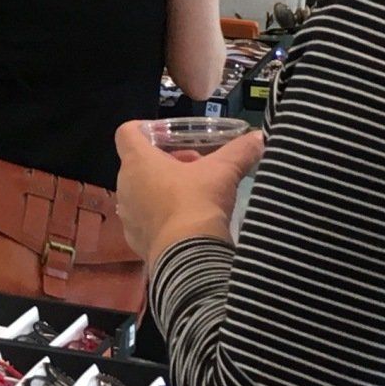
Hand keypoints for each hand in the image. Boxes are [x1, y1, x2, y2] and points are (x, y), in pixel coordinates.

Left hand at [114, 122, 265, 262]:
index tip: (170, 136)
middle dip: (168, 161)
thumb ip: (240, 151)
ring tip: (194, 195)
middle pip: (140, 162)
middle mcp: (125, 185)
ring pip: (142, 191)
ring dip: (164, 188)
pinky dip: (162, 215)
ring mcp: (127, 215)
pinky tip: (186, 222)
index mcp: (137, 161)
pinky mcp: (134, 239)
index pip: (127, 132)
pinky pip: (146, 218)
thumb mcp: (224, 171)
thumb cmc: (197, 202)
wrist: (188, 257)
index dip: (147, 128)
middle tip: (197, 167)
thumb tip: (260, 137)